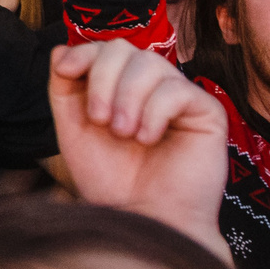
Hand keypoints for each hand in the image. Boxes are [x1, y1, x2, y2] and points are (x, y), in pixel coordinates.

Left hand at [48, 42, 227, 221]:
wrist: (142, 220)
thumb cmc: (111, 182)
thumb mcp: (74, 131)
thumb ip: (64, 90)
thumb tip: (61, 47)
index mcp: (120, 89)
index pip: (105, 50)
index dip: (84, 53)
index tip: (66, 71)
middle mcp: (150, 89)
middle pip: (124, 49)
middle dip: (103, 79)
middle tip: (100, 121)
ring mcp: (180, 98)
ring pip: (150, 64)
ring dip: (127, 98)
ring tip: (123, 134)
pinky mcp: (207, 112)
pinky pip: (177, 89)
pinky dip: (155, 112)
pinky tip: (147, 140)